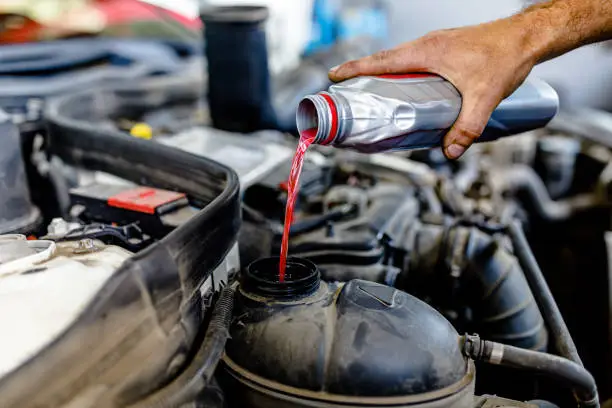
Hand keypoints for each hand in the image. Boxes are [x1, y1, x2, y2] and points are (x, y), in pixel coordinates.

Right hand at [328, 18, 539, 158]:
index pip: (382, 60)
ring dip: (384, 72)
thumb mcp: (484, 97)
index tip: (335, 76)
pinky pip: (415, 60)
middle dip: (363, 72)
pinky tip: (410, 88)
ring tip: (374, 92)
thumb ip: (467, 127)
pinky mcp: (446, 49)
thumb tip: (450, 151)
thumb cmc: (505, 55)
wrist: (526, 37)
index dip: (356, 68)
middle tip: (347, 89)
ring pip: (401, 59)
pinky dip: (403, 71)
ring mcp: (437, 45)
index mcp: (428, 52)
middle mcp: (428, 45)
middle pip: (385, 59)